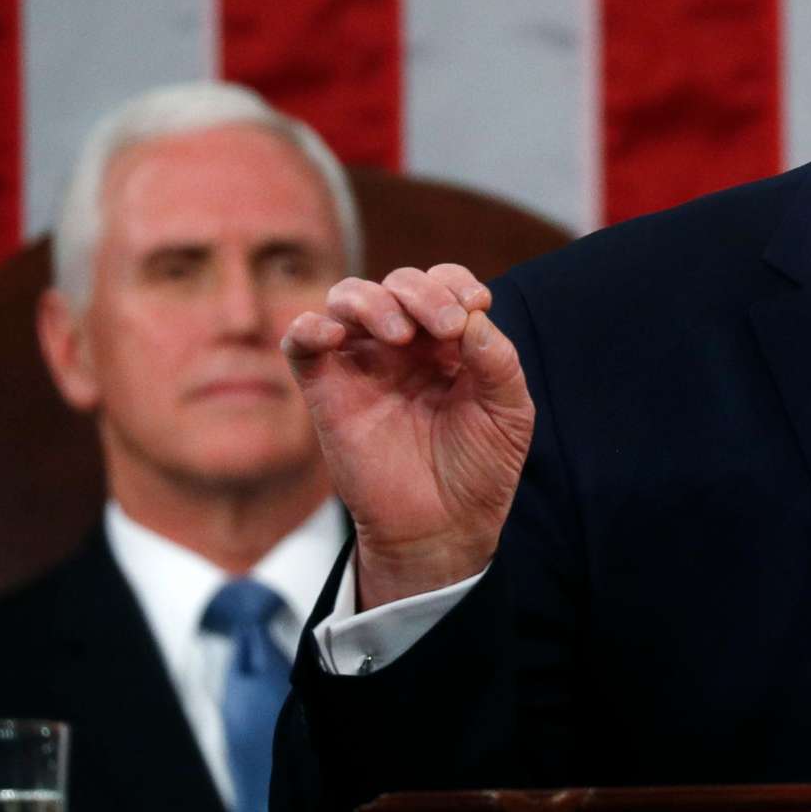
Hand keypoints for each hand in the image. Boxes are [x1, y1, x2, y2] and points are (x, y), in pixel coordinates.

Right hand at [282, 263, 537, 607]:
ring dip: (373, 301)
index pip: (443, 284)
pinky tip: (333, 335)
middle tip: (445, 327)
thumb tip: (473, 314)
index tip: (476, 305)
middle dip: (423, 293)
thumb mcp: (509, 411)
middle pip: (398, 284)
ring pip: (349, 299)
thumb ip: (497, 359)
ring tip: (400, 334)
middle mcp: (404, 345)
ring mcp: (363, 364)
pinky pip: (301, 342)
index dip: (456, 283)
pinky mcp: (326, 391)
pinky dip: (309, 327)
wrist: (442, 528)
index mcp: (448, 341)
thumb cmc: (479, 468)